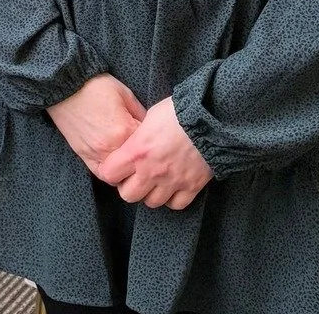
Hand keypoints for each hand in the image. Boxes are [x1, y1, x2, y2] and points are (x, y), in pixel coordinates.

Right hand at [47, 74, 146, 177]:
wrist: (65, 84)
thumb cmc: (96, 85)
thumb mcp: (125, 94)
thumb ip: (141, 113)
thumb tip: (152, 129)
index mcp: (126, 130)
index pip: (149, 147)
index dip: (153, 142)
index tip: (154, 138)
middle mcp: (112, 147)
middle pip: (136, 166)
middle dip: (142, 160)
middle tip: (145, 152)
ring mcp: (97, 154)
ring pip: (120, 176)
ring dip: (127, 170)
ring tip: (130, 160)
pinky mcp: (84, 155)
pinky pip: (101, 174)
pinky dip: (111, 173)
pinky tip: (115, 165)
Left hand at [96, 96, 211, 209]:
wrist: (209, 119)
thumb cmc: (176, 112)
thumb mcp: (148, 117)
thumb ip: (137, 136)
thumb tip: (133, 143)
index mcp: (137, 151)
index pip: (109, 174)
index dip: (110, 171)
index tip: (116, 167)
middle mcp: (151, 171)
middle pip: (129, 195)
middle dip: (129, 187)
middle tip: (135, 177)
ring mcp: (172, 182)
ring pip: (152, 202)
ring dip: (151, 193)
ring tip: (155, 181)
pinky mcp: (191, 187)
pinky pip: (176, 205)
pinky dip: (172, 199)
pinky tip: (172, 187)